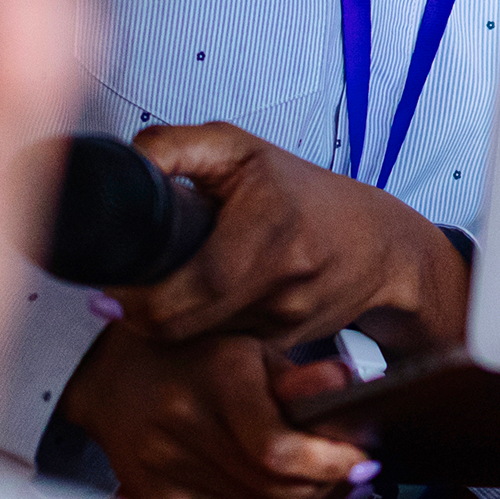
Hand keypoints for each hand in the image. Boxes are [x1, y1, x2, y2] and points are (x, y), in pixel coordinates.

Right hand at [61, 319, 372, 498]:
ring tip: (319, 476)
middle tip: (354, 473)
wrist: (116, 378)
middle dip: (326, 484)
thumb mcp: (255, 348)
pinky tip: (270, 485)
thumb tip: (354, 388)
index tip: (361, 461)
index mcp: (217, 376)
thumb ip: (303, 379)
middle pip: (275, 486)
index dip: (329, 464)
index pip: (278, 449)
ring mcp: (165, 467)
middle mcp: (183, 423)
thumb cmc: (196, 357)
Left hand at [121, 122, 466, 352]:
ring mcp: (285, 324)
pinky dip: (204, 333)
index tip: (117, 277)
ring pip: (196, 342)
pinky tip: (207, 305)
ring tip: (175, 284)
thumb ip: (173, 147)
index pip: (177, 295)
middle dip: (143, 311)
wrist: (382, 246)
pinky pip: (222, 351)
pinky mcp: (284, 348)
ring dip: (174, 320)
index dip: (133, 295)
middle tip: (131, 284)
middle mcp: (281, 286)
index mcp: (267, 233)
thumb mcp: (239, 149)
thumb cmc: (306, 195)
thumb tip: (124, 166)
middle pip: (178, 327)